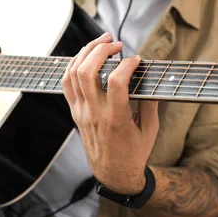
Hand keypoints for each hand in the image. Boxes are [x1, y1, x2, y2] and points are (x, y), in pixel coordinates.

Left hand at [61, 32, 159, 194]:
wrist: (113, 174)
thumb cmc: (134, 153)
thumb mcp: (150, 130)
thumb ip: (150, 102)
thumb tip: (149, 77)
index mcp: (116, 119)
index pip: (116, 82)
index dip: (127, 64)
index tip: (138, 60)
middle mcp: (94, 113)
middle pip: (87, 72)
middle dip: (100, 50)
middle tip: (116, 44)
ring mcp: (81, 112)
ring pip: (73, 74)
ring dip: (86, 52)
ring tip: (102, 43)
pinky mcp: (75, 112)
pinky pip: (66, 83)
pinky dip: (73, 64)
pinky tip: (86, 56)